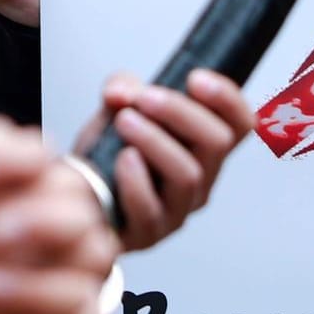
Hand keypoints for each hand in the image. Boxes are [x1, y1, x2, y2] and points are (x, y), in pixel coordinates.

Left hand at [75, 70, 255, 251]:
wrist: (73, 198)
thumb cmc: (105, 156)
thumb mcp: (115, 111)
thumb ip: (122, 90)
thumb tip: (120, 92)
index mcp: (203, 150)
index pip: (239, 124)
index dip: (228, 99)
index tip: (195, 78)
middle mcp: (201, 182)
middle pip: (217, 143)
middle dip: (181, 113)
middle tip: (145, 98)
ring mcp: (178, 211)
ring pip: (188, 175)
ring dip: (155, 141)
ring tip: (124, 121)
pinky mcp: (148, 234)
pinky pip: (151, 208)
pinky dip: (136, 180)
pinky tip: (120, 159)